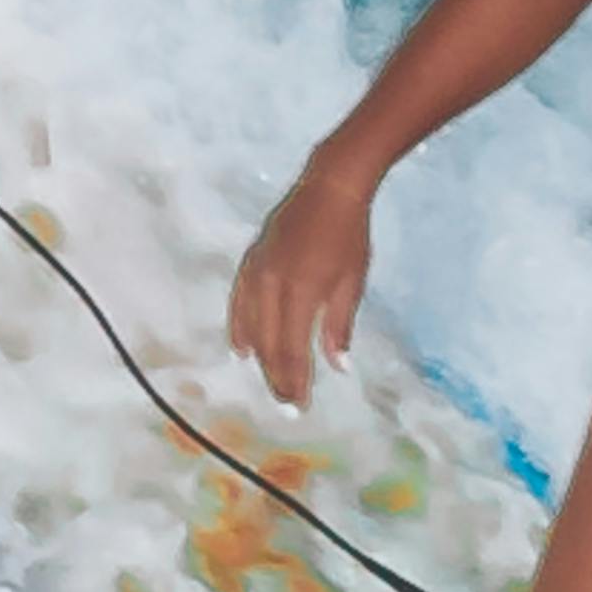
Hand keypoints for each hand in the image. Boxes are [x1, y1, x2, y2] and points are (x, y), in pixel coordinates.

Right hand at [226, 143, 376, 399]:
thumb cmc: (349, 235)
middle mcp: (272, 283)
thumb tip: (338, 367)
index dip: (294, 379)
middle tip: (286, 403)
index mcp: (301, 290)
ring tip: (269, 382)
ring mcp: (257, 271)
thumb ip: (339, 326)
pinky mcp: (251, 261)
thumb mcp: (352, 282)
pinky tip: (241, 348)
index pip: (291, 347)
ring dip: (259, 358)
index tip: (300, 405)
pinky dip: (239, 328)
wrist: (329, 186)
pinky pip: (239, 302)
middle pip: (268, 342)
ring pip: (251, 326)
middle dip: (276, 376)